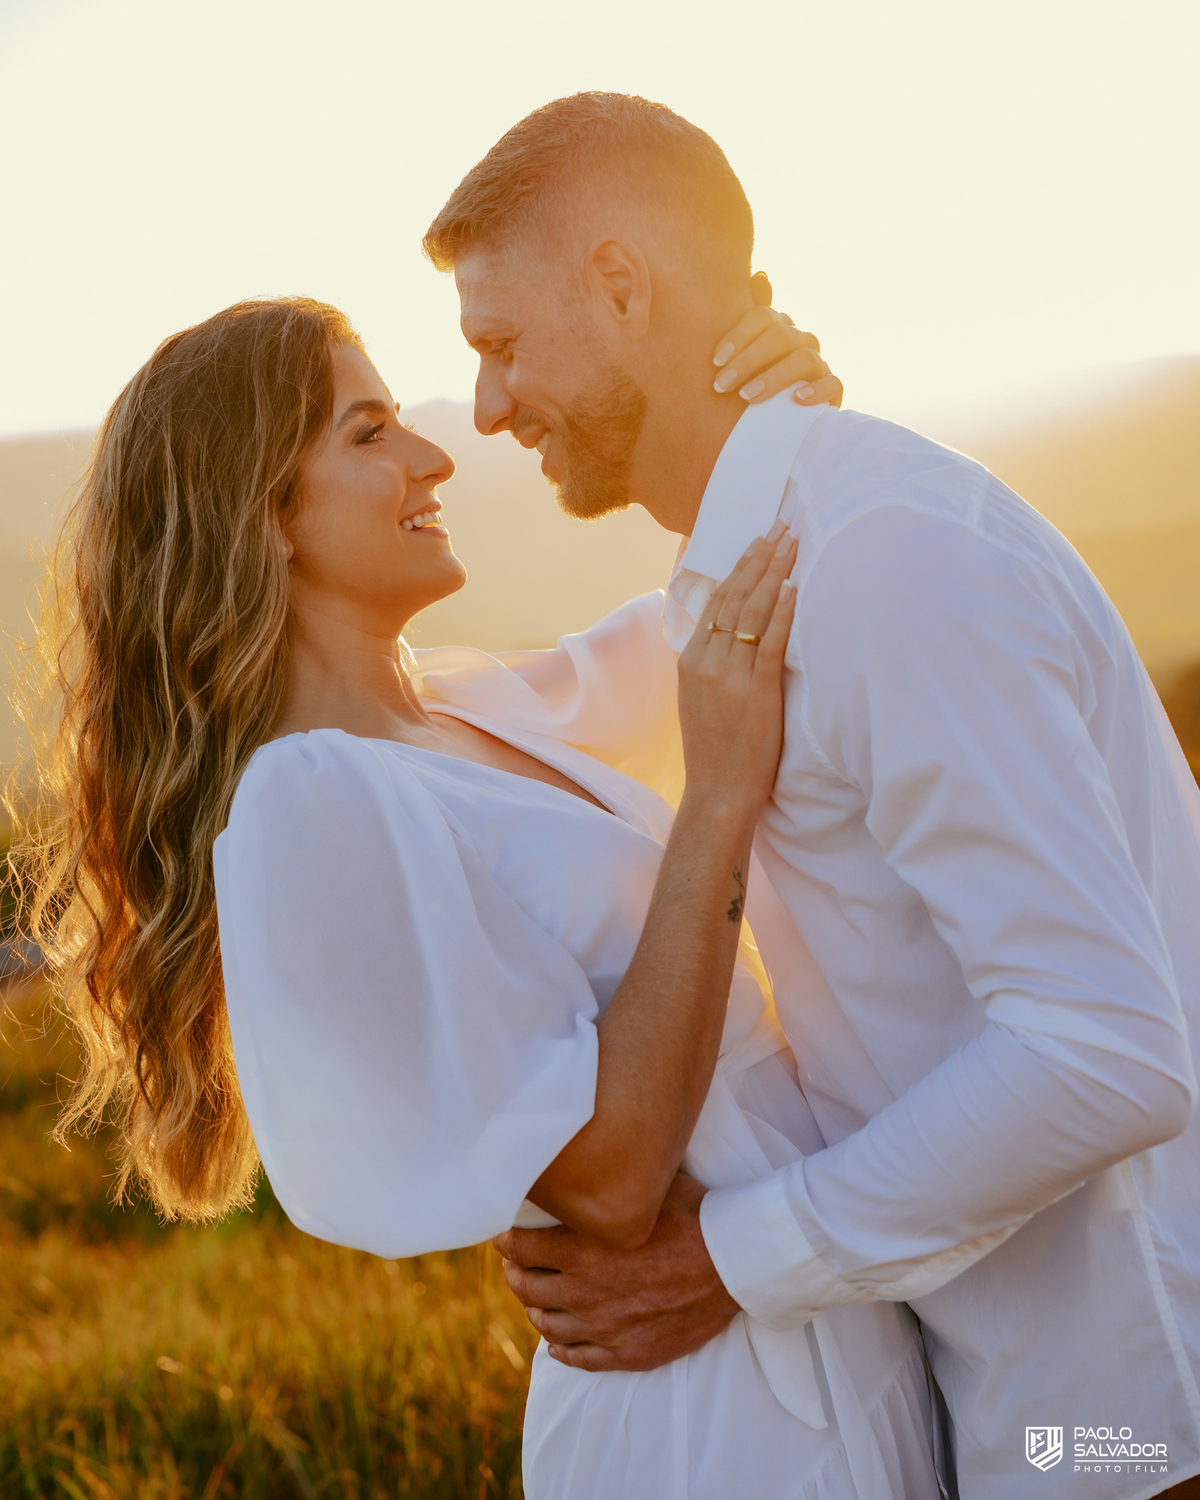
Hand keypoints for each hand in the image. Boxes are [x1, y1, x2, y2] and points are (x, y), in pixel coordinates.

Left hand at [494, 1173, 738, 1371]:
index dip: (506, 1241)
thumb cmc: (694, 1216)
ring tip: (534, 1298)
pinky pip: (579, 1358)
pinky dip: (561, 1348)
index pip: (522, 1247)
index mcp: (584, 1249)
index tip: (503, 1235)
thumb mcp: (645, 1189)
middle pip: (528, 1288)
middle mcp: (586, 1291)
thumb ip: (607, 1187)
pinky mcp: (627, 1353)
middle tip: (516, 1264)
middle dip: (516, 1273)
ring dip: (535, 1310)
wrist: (736, 1264)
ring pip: (547, 1325)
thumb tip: (583, 1164)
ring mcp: (605, 1327)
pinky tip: (557, 1340)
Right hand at [676, 526, 797, 820]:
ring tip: (792, 544)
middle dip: (759, 558)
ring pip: (752, 612)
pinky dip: (783, 613)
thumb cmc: (717, 751)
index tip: (757, 541)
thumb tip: (736, 634)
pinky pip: (771, 644)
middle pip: (734, 597)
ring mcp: (728, 676)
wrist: (717, 794)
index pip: (716, 601)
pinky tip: (794, 588)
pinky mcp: (755, 693)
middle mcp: (705, 662)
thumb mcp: (704, 699)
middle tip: (781, 527)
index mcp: (691, 661)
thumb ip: (716, 664)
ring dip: (774, 573)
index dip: (739, 567)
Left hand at [711, 303, 842, 408]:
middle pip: (779, 337)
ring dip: (774, 377)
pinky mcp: (832, 389)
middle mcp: (800, 340)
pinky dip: (816, 390)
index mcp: (777, 327)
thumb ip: (747, 319)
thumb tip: (761, 275)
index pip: (762, 317)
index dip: (738, 336)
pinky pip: (833, 384)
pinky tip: (796, 400)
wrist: (774, 417)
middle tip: (722, 385)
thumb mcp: (743, 352)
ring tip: (747, 397)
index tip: (716, 361)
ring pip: (804, 359)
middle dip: (748, 361)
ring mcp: (818, 363)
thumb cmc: (753, 380)